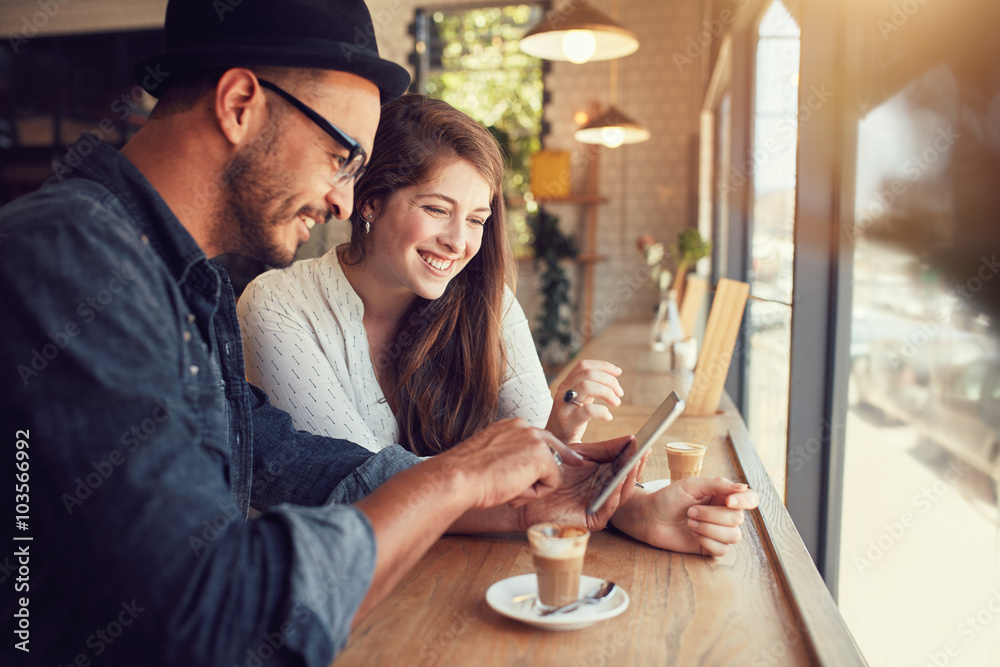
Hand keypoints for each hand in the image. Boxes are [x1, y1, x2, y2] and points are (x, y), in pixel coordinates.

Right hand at [436, 418, 576, 510]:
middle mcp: (524, 427)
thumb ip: (508, 455)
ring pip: (550, 469)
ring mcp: (534, 440)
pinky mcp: (542, 457)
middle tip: (580, 462)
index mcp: (510, 426)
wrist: (458, 477)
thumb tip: (522, 469)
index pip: (539, 436)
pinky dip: (535, 494)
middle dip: (566, 457)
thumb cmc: (466, 474)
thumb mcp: (490, 457)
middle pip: (554, 446)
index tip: (570, 455)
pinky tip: (515, 491)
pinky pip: (552, 483)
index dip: (552, 450)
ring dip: (534, 486)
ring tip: (509, 489)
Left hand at [516, 435, 644, 532]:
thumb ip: (604, 448)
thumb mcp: (580, 454)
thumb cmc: (550, 472)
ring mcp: (600, 505)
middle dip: (635, 465)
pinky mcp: (593, 519)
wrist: (528, 490)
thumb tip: (630, 438)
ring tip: (634, 464)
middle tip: (644, 450)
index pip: (623, 464)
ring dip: (629, 478)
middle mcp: (604, 490)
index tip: (641, 441)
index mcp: (602, 474)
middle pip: (626, 478)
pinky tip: (618, 482)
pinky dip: (614, 494)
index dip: (632, 454)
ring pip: (621, 492)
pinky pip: (608, 507)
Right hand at [546, 360, 623, 442]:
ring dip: (607, 392)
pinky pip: (588, 410)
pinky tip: (608, 417)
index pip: (583, 366)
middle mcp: (563, 392)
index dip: (603, 365)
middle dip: (609, 381)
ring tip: (616, 402)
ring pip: (586, 386)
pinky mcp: (567, 421)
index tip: (618, 371)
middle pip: (588, 374)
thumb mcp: (578, 401)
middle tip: (620, 393)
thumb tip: (611, 377)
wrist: (554, 444)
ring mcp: (564, 406)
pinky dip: (603, 411)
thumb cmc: (570, 422)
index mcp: (566, 385)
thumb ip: (590, 389)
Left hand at [611, 477, 758, 556]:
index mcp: (723, 496)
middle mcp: (724, 514)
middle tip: (690, 511)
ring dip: (709, 529)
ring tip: (690, 522)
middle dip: (712, 515)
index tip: (729, 501)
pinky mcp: (711, 547)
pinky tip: (693, 535)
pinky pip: (722, 549)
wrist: (650, 517)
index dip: (745, 501)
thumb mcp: (691, 485)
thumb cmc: (669, 498)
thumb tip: (743, 487)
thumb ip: (717, 484)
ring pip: (733, 536)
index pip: (750, 499)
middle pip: (738, 519)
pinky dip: (707, 541)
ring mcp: (719, 532)